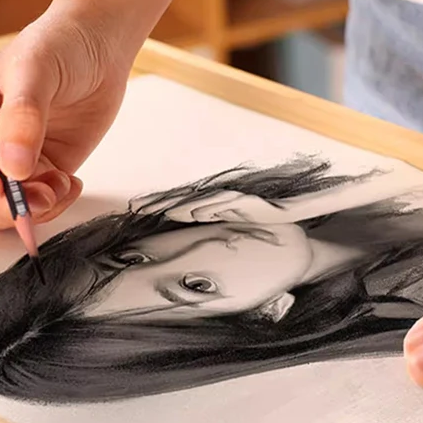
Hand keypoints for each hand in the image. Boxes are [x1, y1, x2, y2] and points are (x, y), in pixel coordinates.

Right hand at [0, 8, 130, 229]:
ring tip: (59, 185)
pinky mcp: (39, 175)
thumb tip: (13, 168)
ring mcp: (5, 163)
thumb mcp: (35, 69)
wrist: (100, 47)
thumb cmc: (57, 44)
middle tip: (34, 198)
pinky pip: (33, 209)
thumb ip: (22, 117)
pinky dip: (52, 207)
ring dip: (26, 212)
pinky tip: (71, 183)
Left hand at [132, 190, 291, 223]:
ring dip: (182, 206)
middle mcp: (218, 199)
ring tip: (161, 212)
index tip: (134, 209)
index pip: (179, 202)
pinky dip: (212, 209)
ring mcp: (234, 201)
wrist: (289, 218)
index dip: (156, 204)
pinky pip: (228, 206)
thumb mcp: (223, 222)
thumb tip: (174, 224)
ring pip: (203, 201)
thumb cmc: (254, 219)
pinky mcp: (250, 205)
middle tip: (136, 208)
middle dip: (160, 203)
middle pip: (185, 199)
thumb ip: (201, 219)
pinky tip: (197, 214)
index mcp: (210, 204)